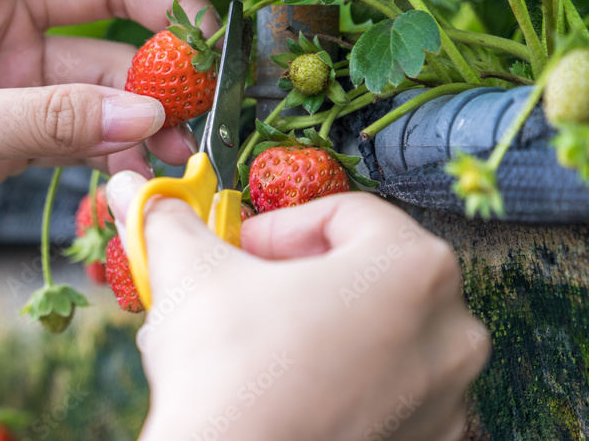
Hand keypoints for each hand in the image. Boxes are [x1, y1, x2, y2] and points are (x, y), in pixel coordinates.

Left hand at [0, 0, 216, 283]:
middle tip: (209, 67)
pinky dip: (112, 144)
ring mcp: (4, 74)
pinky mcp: (5, 128)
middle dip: (159, 25)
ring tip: (187, 138)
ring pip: (98, 71)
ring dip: (143, 102)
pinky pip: (78, 125)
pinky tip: (143, 167)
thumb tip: (151, 117)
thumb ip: (49, 119)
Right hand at [106, 172, 489, 440]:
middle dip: (301, 274)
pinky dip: (345, 383)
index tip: (239, 250)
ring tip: (260, 345)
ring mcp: (447, 398)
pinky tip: (289, 393)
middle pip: (370, 272)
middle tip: (247, 289)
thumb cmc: (226, 372)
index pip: (345, 214)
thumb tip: (136, 190)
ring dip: (323, 327)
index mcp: (413, 268)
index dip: (280, 226)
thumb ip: (172, 220)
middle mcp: (452, 332)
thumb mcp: (191, 272)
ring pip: (381, 333)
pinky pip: (390, 393)